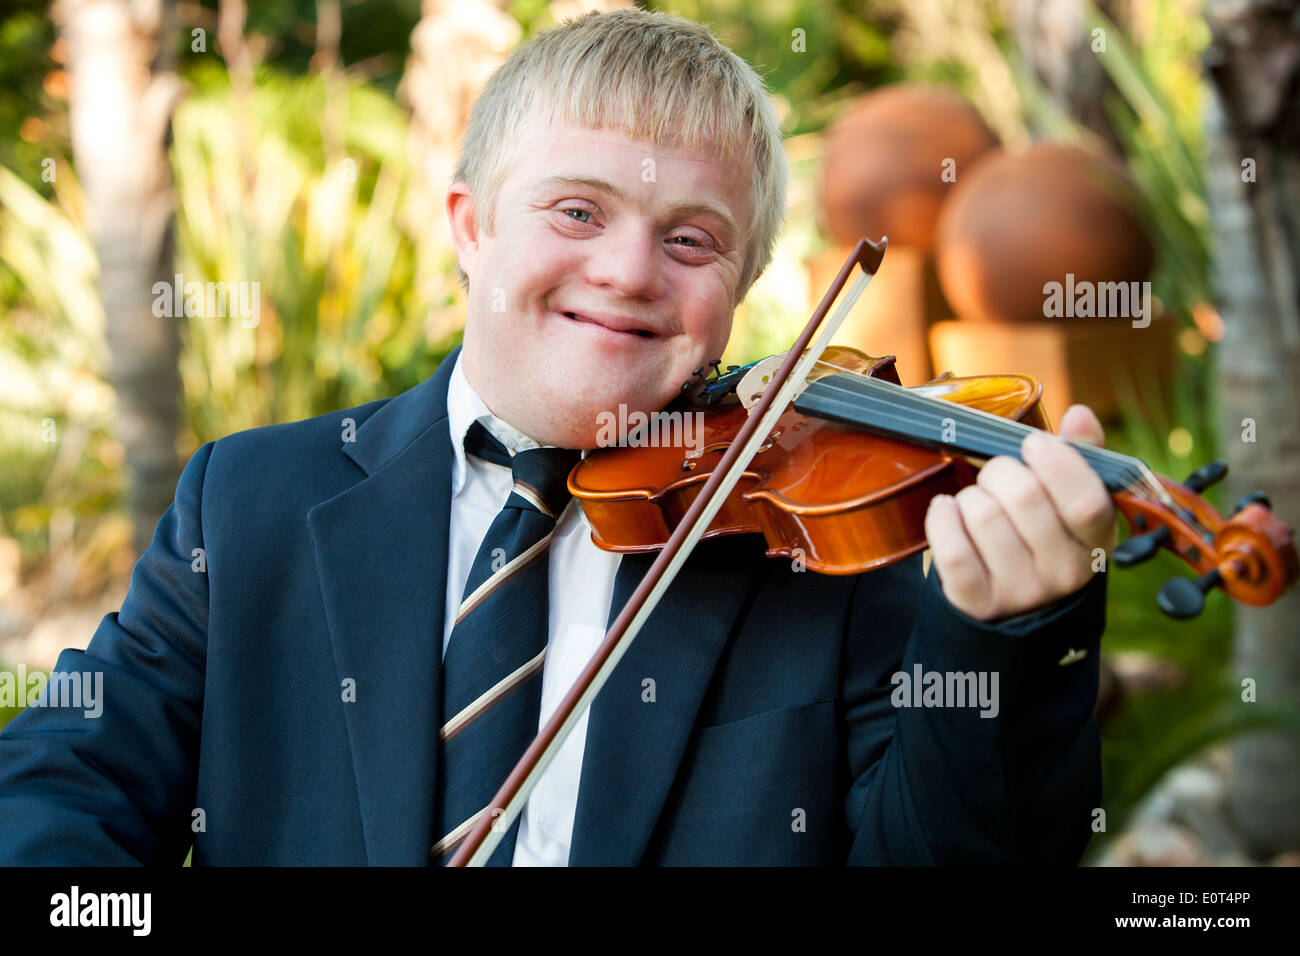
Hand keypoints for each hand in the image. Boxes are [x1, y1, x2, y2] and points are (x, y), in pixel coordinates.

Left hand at [923, 404, 1118, 621]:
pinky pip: (952, 550)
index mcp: (1096, 541)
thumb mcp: (1070, 501)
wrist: (1010, 603)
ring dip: (970, 496)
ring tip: (976, 501)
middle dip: (1000, 472)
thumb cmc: (1041, 535)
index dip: (1057, 463)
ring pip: (984, 517)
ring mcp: (1022, 591)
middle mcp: (1065, 573)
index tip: (1033, 443)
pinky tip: (946, 511)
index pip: (1086, 502)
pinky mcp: (978, 602)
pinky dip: (941, 519)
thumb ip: (1081, 456)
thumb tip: (1080, 415)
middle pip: (1025, 497)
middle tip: (996, 476)